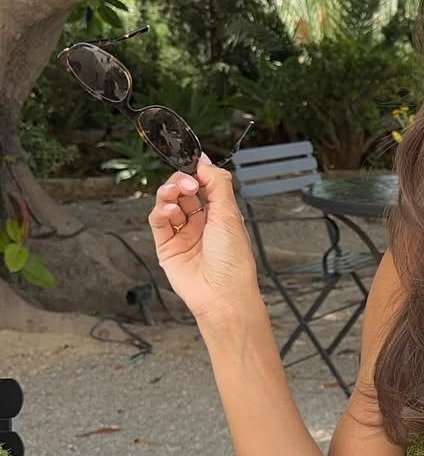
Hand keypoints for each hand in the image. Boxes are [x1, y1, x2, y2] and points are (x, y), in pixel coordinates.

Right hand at [148, 154, 258, 319]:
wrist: (222, 293)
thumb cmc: (233, 260)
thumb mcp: (230, 214)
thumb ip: (217, 184)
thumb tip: (205, 161)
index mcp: (221, 214)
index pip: (204, 185)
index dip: (197, 174)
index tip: (194, 164)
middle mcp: (201, 223)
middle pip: (184, 192)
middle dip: (182, 182)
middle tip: (188, 183)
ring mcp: (183, 234)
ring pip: (168, 204)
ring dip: (169, 194)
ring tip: (175, 194)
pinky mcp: (167, 246)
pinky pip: (158, 222)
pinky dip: (161, 211)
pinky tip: (170, 210)